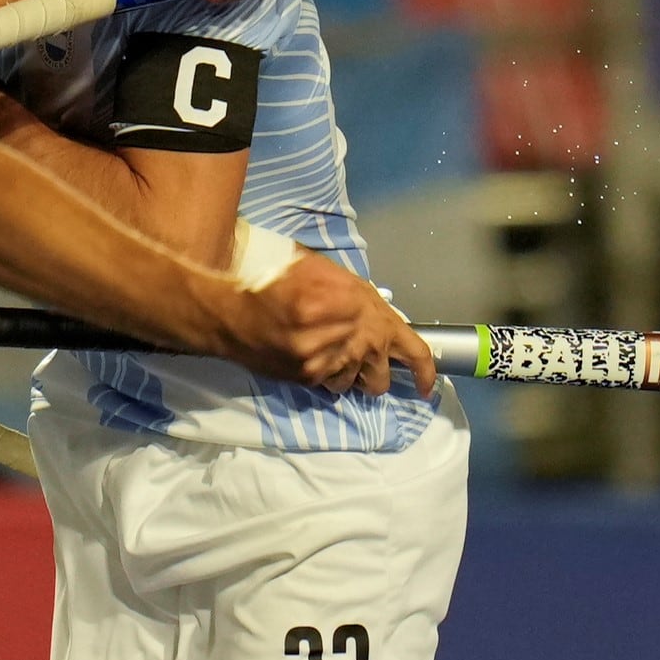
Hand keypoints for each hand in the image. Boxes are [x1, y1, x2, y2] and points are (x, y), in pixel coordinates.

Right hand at [227, 253, 434, 396]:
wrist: (229, 310)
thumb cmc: (276, 282)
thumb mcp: (323, 272)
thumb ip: (358, 295)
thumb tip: (385, 319)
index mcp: (356, 302)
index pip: (406, 344)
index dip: (424, 369)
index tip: (429, 386)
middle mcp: (346, 333)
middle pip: (381, 373)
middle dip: (377, 372)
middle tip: (367, 364)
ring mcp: (325, 359)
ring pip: (357, 382)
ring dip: (352, 375)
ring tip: (333, 356)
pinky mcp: (307, 376)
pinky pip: (332, 385)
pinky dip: (327, 376)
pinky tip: (314, 358)